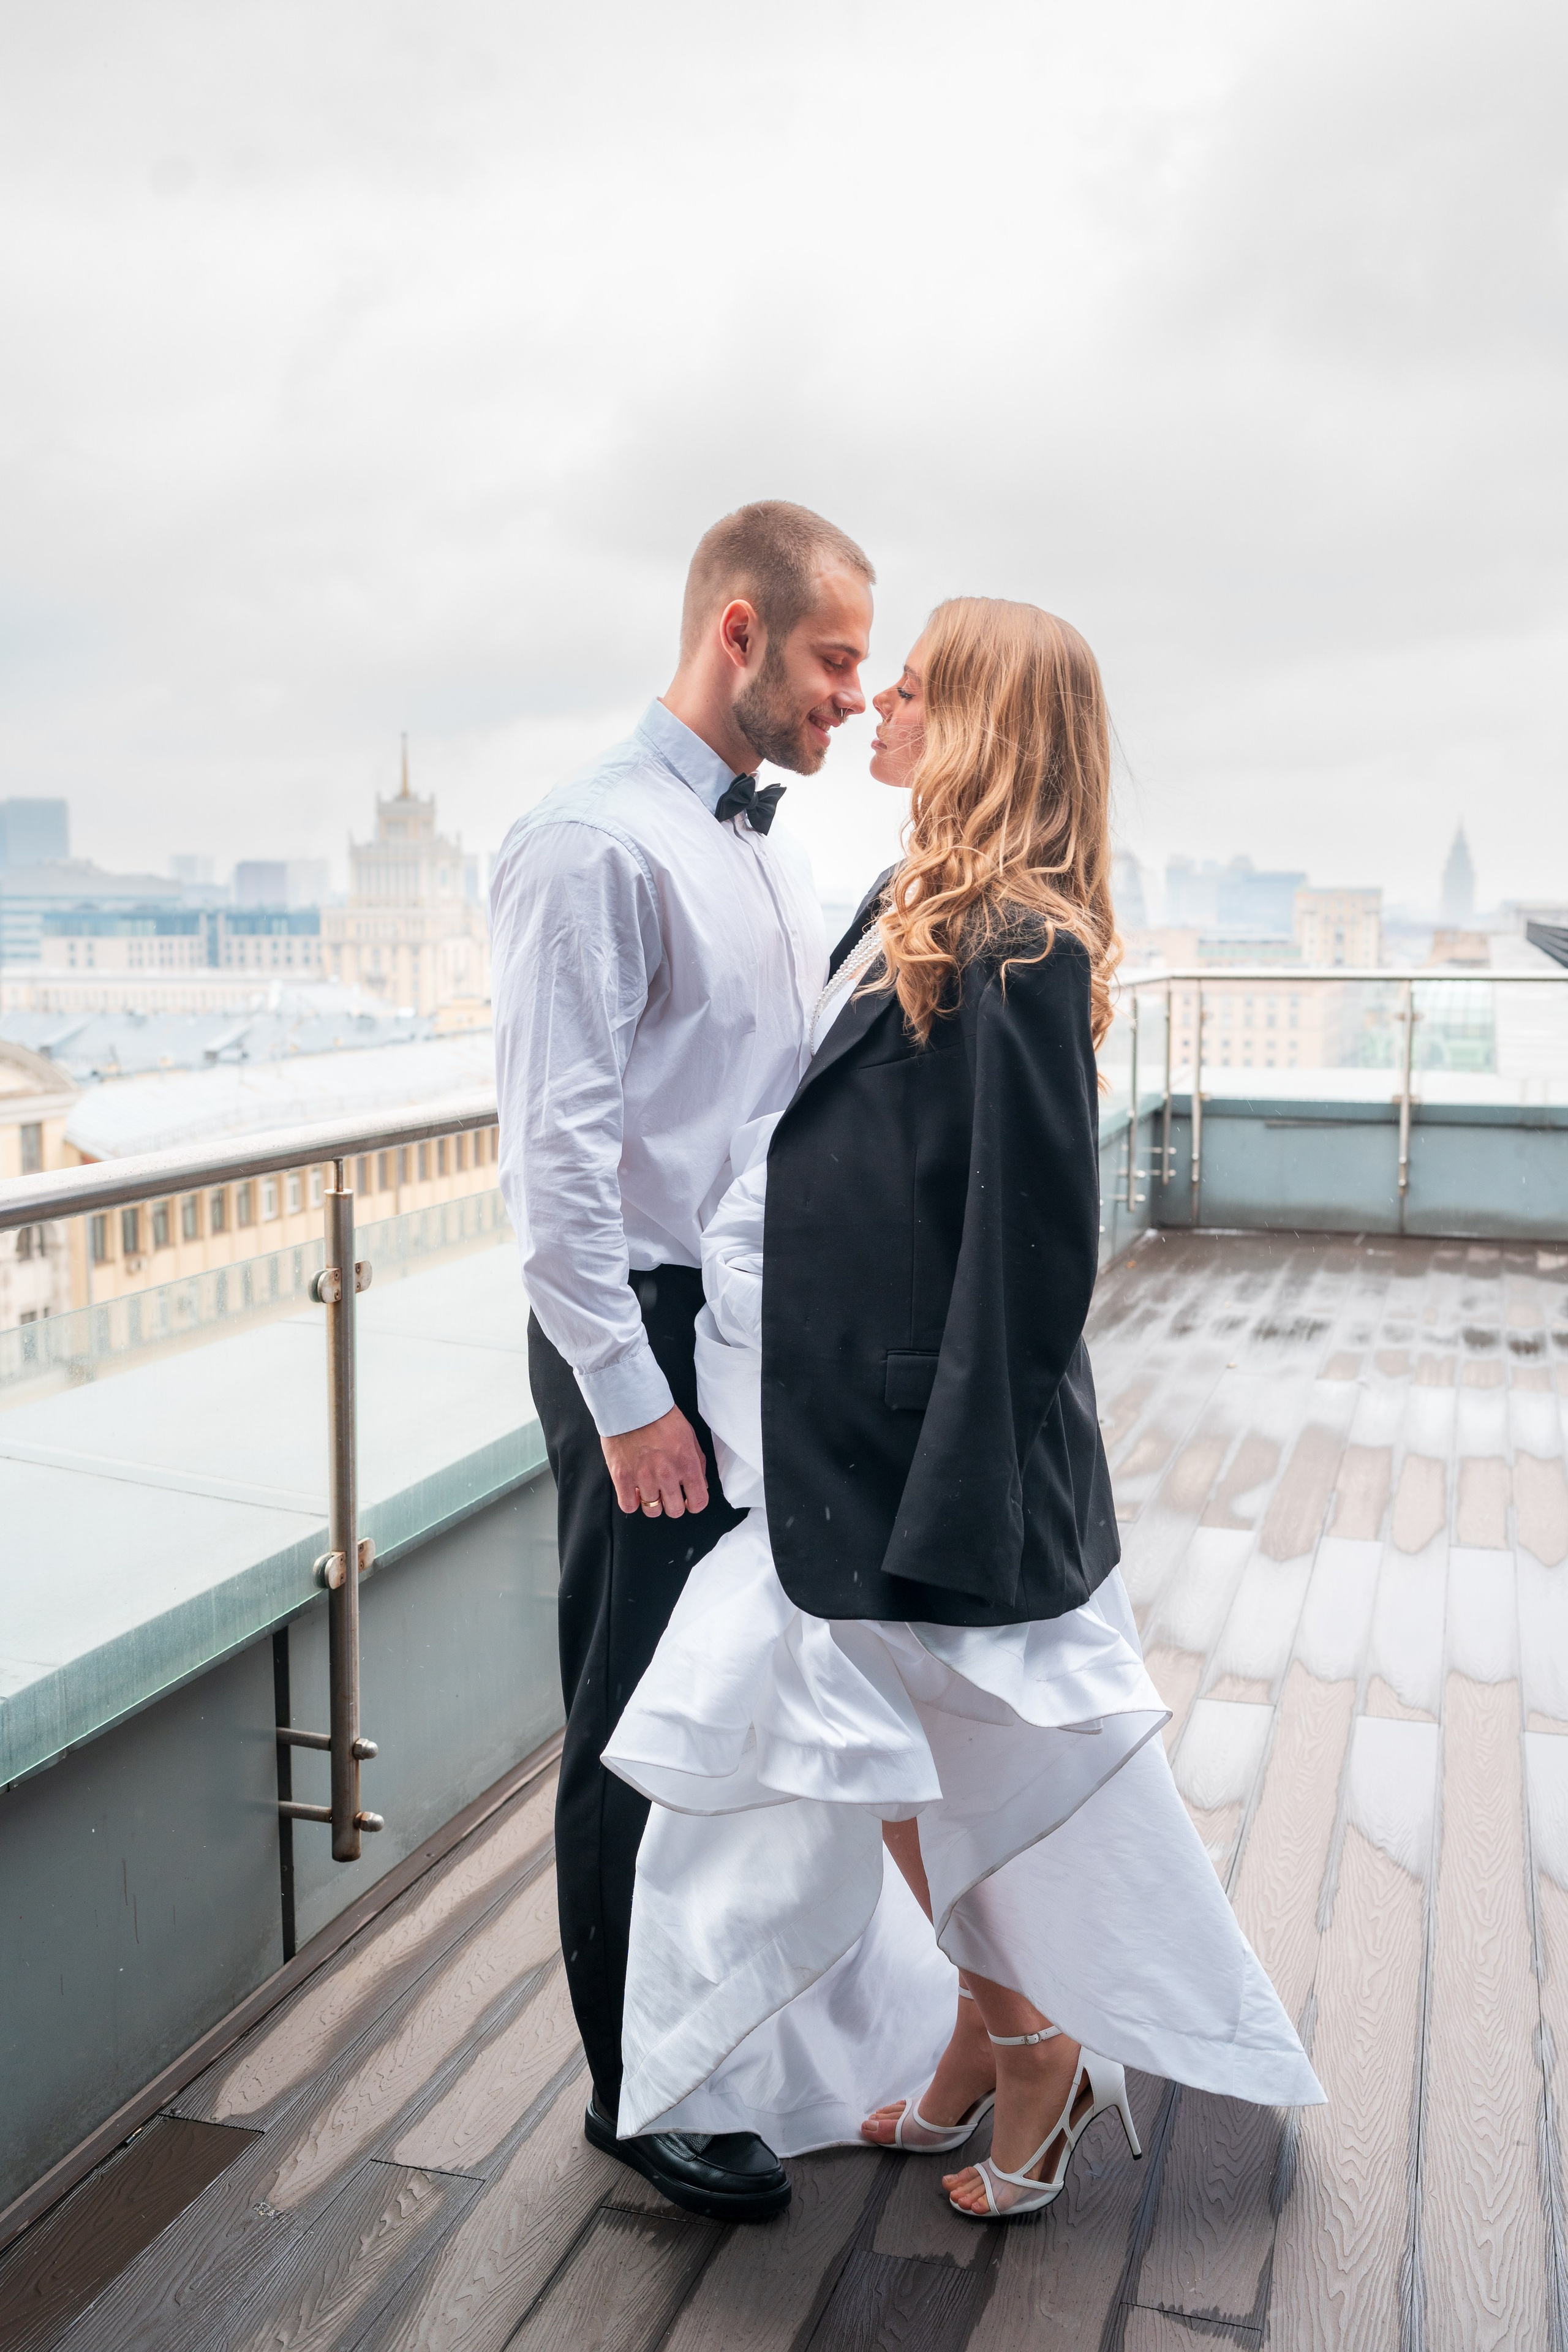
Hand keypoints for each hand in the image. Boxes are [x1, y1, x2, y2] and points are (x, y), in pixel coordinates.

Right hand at [601, 1405, 709, 1519]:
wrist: (631, 1403)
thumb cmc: (661, 1417)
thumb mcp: (689, 1435)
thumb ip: (697, 1462)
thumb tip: (701, 1485)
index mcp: (687, 1464)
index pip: (698, 1501)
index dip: (694, 1504)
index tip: (689, 1500)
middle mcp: (667, 1475)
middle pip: (674, 1511)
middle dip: (673, 1504)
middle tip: (667, 1492)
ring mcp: (643, 1478)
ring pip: (652, 1510)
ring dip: (652, 1502)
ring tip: (649, 1488)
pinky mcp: (622, 1477)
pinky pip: (628, 1506)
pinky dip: (631, 1502)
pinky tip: (633, 1490)